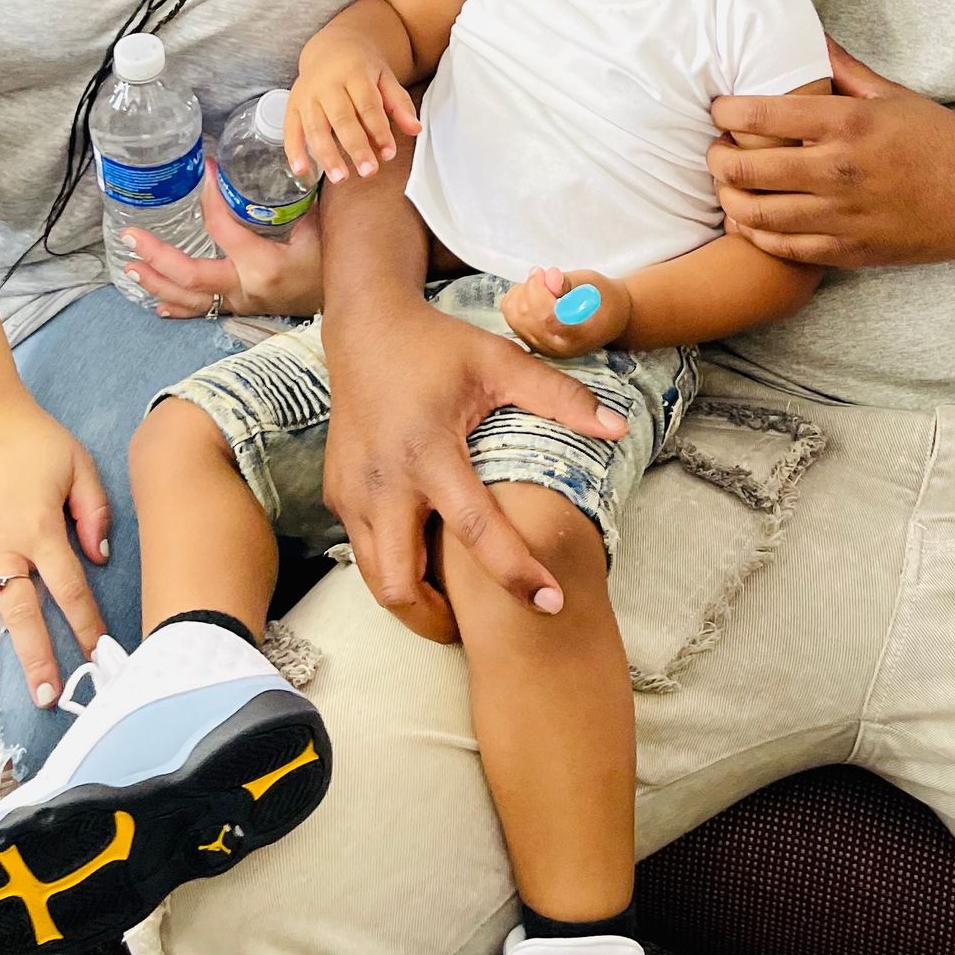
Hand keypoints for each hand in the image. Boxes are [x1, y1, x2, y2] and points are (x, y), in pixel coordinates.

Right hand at [0, 391, 111, 706]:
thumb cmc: (33, 439)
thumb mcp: (78, 464)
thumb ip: (94, 511)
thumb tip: (101, 557)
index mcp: (41, 529)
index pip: (69, 588)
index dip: (85, 624)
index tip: (98, 655)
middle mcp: (1, 547)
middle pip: (22, 613)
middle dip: (35, 658)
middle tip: (46, 697)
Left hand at [124, 157, 324, 316]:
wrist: (349, 303)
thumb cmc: (335, 263)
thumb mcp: (322, 226)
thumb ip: (301, 197)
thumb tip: (290, 160)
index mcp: (265, 265)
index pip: (223, 228)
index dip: (209, 197)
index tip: (203, 169)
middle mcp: (246, 288)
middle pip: (190, 275)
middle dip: (157, 256)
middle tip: (130, 237)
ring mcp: (242, 303)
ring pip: (190, 300)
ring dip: (157, 284)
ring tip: (131, 268)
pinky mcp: (243, 309)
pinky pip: (204, 313)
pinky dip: (178, 307)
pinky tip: (157, 304)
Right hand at [289, 34, 419, 184]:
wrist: (331, 46)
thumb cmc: (361, 68)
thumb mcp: (385, 78)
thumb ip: (399, 104)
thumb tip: (415, 129)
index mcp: (354, 73)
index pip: (368, 105)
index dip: (379, 131)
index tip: (388, 153)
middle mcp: (327, 83)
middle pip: (342, 118)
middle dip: (355, 146)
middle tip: (368, 171)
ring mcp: (307, 94)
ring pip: (315, 127)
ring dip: (327, 154)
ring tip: (341, 177)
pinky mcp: (292, 105)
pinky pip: (291, 129)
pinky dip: (294, 151)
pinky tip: (302, 170)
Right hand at [323, 287, 629, 639]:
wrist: (366, 328)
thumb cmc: (438, 346)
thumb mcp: (501, 362)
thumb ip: (560, 397)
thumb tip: (618, 427)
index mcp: (428, 451)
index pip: (476, 530)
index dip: (516, 573)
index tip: (551, 603)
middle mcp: (383, 481)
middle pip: (400, 585)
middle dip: (437, 620)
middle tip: (477, 625)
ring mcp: (352, 492)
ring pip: (375, 578)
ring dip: (411, 601)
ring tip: (450, 604)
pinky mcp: (337, 494)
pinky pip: (363, 550)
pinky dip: (392, 568)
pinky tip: (424, 559)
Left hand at [500, 265, 632, 355]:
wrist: (609, 319)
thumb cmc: (603, 299)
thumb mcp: (593, 284)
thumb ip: (569, 282)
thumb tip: (549, 277)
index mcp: (579, 335)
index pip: (548, 319)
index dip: (539, 293)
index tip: (543, 273)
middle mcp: (558, 347)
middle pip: (528, 317)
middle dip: (529, 289)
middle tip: (543, 275)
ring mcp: (543, 348)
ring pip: (514, 317)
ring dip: (521, 294)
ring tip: (539, 286)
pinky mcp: (532, 343)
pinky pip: (511, 319)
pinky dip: (515, 301)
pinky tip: (531, 295)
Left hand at [708, 39, 954, 270]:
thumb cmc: (942, 140)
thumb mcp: (892, 95)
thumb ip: (842, 68)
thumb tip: (810, 34)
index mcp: (846, 122)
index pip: (760, 114)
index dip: (726, 112)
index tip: (719, 110)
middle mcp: (837, 169)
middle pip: (745, 167)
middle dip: (717, 157)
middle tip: (715, 149)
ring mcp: (841, 215)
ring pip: (755, 213)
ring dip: (728, 199)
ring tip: (727, 186)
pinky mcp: (849, 250)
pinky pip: (783, 247)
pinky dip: (757, 235)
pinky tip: (753, 221)